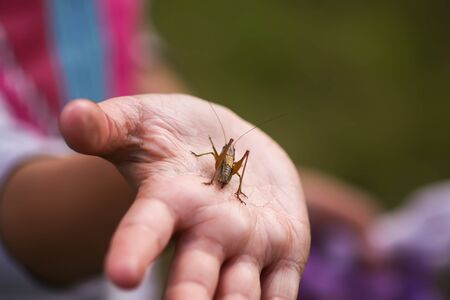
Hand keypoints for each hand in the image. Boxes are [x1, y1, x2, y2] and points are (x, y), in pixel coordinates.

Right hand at [59, 94, 309, 298]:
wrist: (228, 143)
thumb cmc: (173, 135)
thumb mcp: (139, 121)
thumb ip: (106, 125)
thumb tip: (72, 116)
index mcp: (168, 201)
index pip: (144, 229)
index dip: (132, 249)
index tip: (123, 274)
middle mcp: (206, 233)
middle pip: (195, 274)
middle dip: (190, 295)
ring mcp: (246, 244)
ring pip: (240, 291)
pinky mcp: (284, 248)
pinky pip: (283, 289)